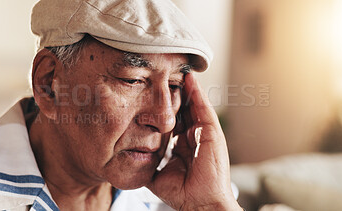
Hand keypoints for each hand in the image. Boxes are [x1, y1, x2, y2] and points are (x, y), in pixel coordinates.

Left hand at [147, 73, 241, 210]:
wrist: (198, 202)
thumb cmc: (180, 192)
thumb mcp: (157, 172)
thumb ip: (146, 163)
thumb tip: (130, 157)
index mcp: (182, 144)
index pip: (171, 120)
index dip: (162, 107)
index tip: (150, 94)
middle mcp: (193, 135)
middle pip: (182, 108)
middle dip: (173, 93)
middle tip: (162, 74)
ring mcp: (204, 132)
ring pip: (193, 104)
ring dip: (184, 87)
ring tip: (174, 70)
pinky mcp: (212, 131)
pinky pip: (203, 107)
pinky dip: (197, 92)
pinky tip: (189, 79)